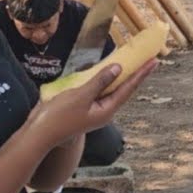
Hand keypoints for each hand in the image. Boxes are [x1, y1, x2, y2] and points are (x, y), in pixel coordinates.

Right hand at [26, 59, 158, 146]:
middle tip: (148, 59)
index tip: (154, 61)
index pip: (129, 88)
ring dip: (120, 75)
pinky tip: (105, 70)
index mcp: (107, 110)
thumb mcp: (81, 96)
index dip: (141, 73)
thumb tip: (118, 68)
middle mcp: (104, 110)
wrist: (38, 133)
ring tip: (132, 62)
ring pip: (111, 88)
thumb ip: (100, 81)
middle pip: (123, 88)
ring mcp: (93, 109)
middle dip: (135, 74)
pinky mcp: (83, 106)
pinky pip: (98, 89)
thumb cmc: (59, 117)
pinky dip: (103, 78)